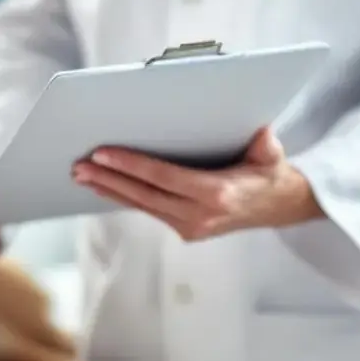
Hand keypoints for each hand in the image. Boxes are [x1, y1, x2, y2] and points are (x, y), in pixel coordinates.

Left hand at [71, 127, 323, 240]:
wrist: (280, 206)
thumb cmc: (270, 173)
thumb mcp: (271, 154)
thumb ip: (264, 144)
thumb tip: (258, 130)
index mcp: (217, 194)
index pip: (163, 177)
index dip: (131, 166)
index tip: (103, 154)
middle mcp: (200, 215)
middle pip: (143, 195)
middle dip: (108, 179)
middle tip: (79, 166)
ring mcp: (190, 227)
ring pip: (140, 205)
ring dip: (108, 190)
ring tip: (81, 175)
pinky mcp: (184, 230)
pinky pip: (148, 210)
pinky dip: (123, 197)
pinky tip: (102, 187)